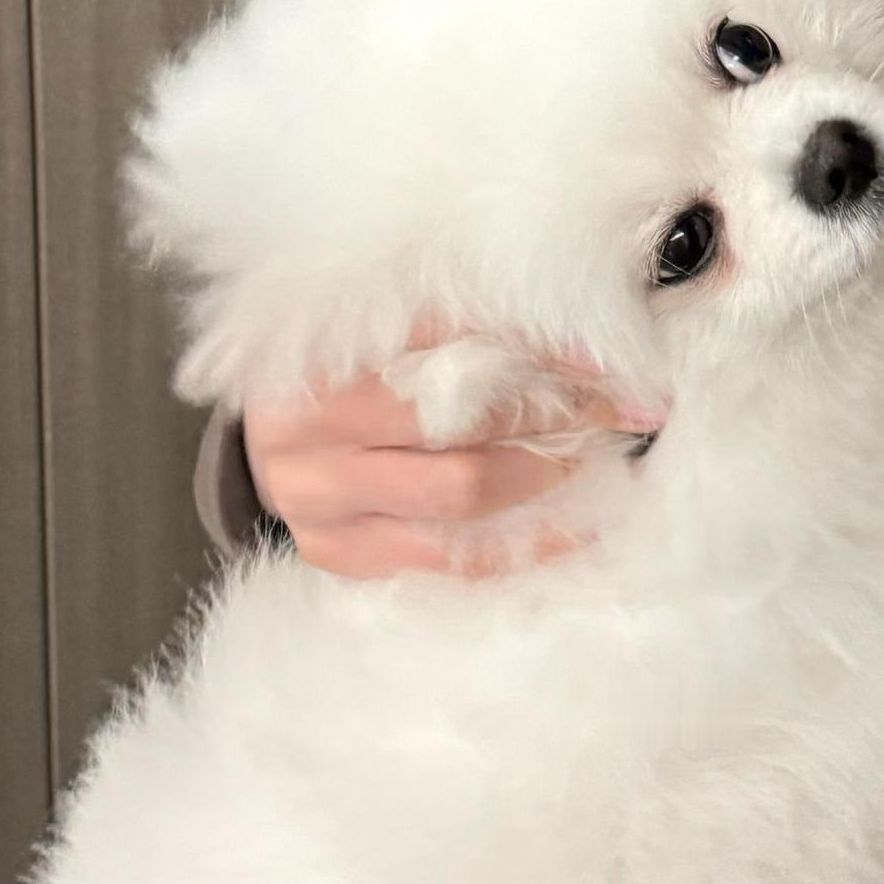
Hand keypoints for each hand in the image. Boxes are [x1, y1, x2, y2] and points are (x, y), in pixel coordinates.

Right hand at [242, 340, 662, 579]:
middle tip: (615, 410)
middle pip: (457, 421)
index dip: (535, 348)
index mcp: (318, 348)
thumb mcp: (377, 331)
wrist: (268, 436)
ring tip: (588, 459)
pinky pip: (447, 558)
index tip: (607, 359)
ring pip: (458, 495)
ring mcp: (317, 498)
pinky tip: (568, 525)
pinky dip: (517, 541)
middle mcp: (307, 426)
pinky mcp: (334, 552)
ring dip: (541, 477)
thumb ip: (457, 326)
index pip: (447, 339)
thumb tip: (581, 334)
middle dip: (550, 415)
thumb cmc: (341, 373)